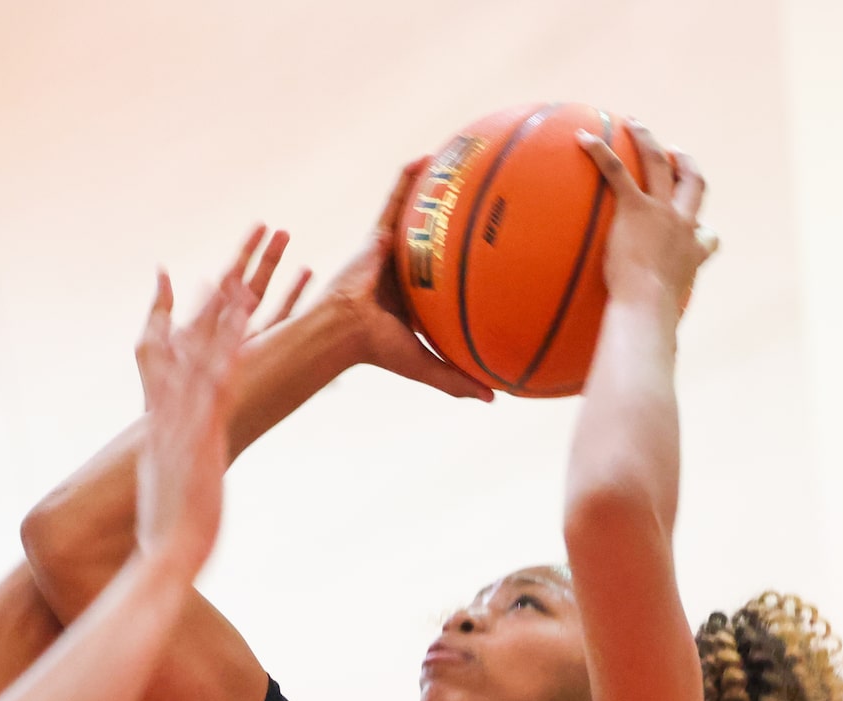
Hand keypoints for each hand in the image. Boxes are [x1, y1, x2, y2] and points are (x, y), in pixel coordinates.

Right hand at [133, 247, 259, 576]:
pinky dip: (231, 352)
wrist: (161, 560)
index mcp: (164, 436)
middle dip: (204, 315)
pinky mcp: (203, 437)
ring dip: (221, 319)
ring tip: (239, 279)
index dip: (182, 340)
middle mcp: (170, 422)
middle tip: (222, 274)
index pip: (171, 377)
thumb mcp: (171, 507)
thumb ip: (177, 490)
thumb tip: (180, 497)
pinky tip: (249, 326)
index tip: (195, 313)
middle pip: (185, 356)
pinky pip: (220, 386)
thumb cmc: (167, 543)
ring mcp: (185, 426)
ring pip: (202, 360)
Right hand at [316, 159, 493, 401]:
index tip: (489, 262)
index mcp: (414, 301)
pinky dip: (407, 180)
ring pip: (416, 219)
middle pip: (432, 244)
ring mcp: (390, 253)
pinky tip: (426, 157)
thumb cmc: (378, 350)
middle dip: (451, 225)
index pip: (442, 284)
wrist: (345, 329)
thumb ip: (456, 381)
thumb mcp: (425, 366)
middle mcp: (404, 273)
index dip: (460, 273)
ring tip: (455, 168)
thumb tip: (497, 400)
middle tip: (482, 206)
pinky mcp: (376, 236)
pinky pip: (395, 201)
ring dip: (432, 194)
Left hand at [577, 121, 716, 316]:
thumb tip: (651, 355)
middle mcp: (683, 225)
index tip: (698, 227)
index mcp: (693, 253)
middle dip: (686, 165)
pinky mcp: (636, 208)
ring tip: (636, 125)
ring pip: (659, 163)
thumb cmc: (653, 321)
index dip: (703, 230)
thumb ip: (660, 329)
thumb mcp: (664, 323)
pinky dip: (601, 153)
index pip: (707, 237)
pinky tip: (583, 139)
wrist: (647, 307)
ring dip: (648, 141)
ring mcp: (661, 212)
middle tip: (676, 154)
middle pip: (692, 184)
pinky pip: (617, 171)